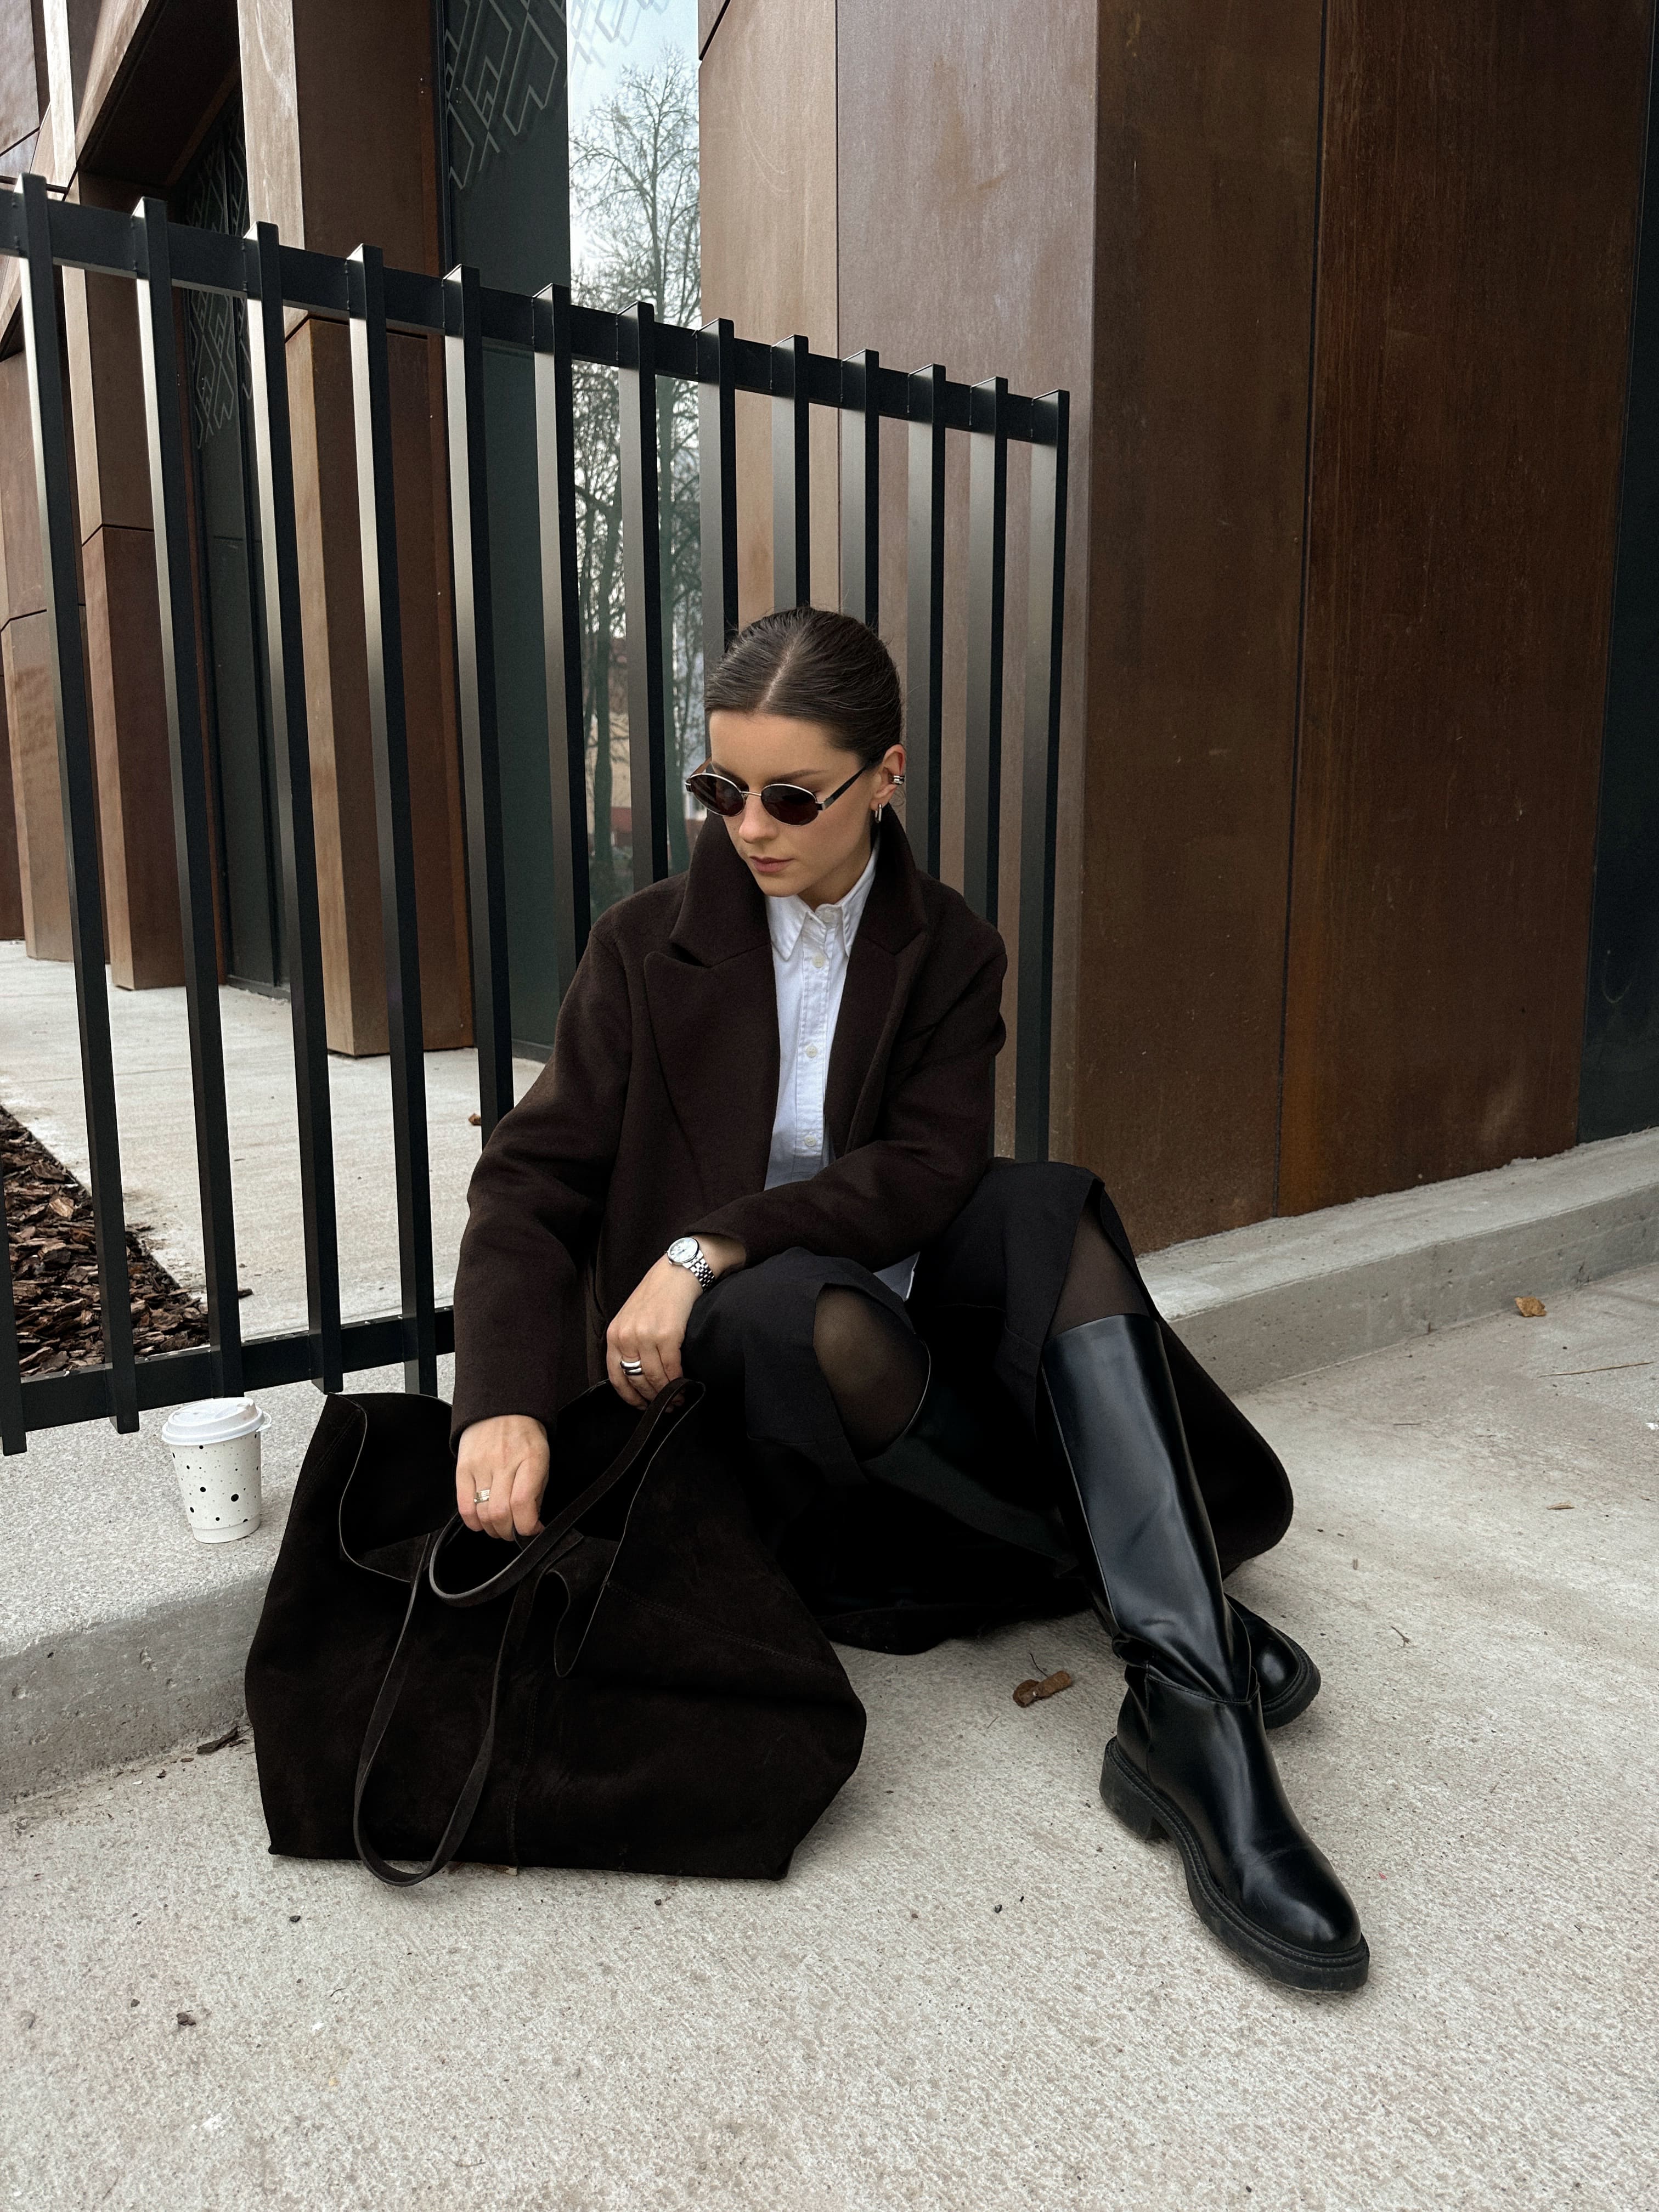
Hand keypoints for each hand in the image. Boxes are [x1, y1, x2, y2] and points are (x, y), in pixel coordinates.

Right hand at [455, 1413, 549, 1541]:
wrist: (502, 1408)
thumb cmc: (525, 1435)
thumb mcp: (542, 1459)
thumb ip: (537, 1491)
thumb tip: (531, 1521)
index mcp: (530, 1459)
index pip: (523, 1503)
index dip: (527, 1527)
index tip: (531, 1529)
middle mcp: (504, 1462)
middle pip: (500, 1514)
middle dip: (509, 1532)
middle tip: (513, 1531)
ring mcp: (480, 1465)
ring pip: (482, 1513)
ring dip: (491, 1529)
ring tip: (498, 1526)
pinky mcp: (463, 1468)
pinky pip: (463, 1506)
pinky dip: (472, 1521)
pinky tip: (480, 1521)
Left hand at [607, 1236, 742, 1406]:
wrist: (678, 1271)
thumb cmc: (657, 1294)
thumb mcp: (631, 1317)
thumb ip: (629, 1342)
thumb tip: (637, 1375)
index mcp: (614, 1334)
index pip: (616, 1377)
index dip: (630, 1397)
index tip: (642, 1405)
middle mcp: (626, 1336)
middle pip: (637, 1381)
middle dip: (651, 1399)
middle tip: (665, 1406)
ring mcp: (646, 1336)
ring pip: (655, 1378)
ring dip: (667, 1394)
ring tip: (677, 1399)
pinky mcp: (668, 1335)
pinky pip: (672, 1369)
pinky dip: (679, 1381)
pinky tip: (685, 1384)